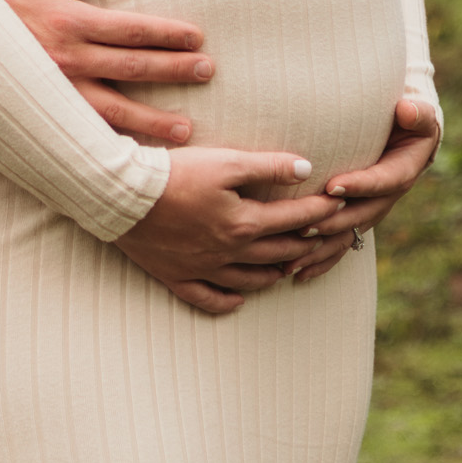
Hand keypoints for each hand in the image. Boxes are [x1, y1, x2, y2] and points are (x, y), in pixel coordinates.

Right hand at [0, 0, 212, 145]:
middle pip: (134, 68)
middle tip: (206, 71)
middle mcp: (68, 60)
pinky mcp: (45, 114)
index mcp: (70, 21)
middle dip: (174, 70)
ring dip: (154, 122)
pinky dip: (115, 145)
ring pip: (116, 112)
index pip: (133, 29)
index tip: (196, 38)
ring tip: (187, 130)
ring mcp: (57, 93)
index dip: (168, 34)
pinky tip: (138, 154)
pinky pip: (87, 133)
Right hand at [112, 148, 345, 314]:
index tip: (338, 204)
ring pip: (251, 281)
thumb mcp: (225, 161)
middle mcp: (229, 252)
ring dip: (274, 273)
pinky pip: (209, 299)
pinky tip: (239, 299)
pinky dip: (228, 301)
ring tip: (287, 266)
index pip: (295, 219)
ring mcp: (204, 269)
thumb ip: (267, 166)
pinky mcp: (177, 277)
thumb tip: (307, 167)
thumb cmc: (174, 173)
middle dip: (307, 244)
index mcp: (244, 223)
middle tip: (322, 238)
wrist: (122, 197)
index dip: (320, 211)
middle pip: (279, 253)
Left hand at [288, 97, 441, 283]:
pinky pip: (340, 246)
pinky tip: (297, 275)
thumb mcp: (419, 115)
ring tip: (293, 258)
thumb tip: (407, 110)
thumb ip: (418, 113)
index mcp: (402, 172)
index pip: (383, 181)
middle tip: (304, 225)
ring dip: (321, 249)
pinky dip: (321, 262)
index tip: (332, 185)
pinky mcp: (356, 220)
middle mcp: (386, 198)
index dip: (360, 185)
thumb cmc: (408, 121)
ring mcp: (370, 212)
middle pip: (361, 214)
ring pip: (347, 236)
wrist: (405, 139)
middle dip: (332, 222)